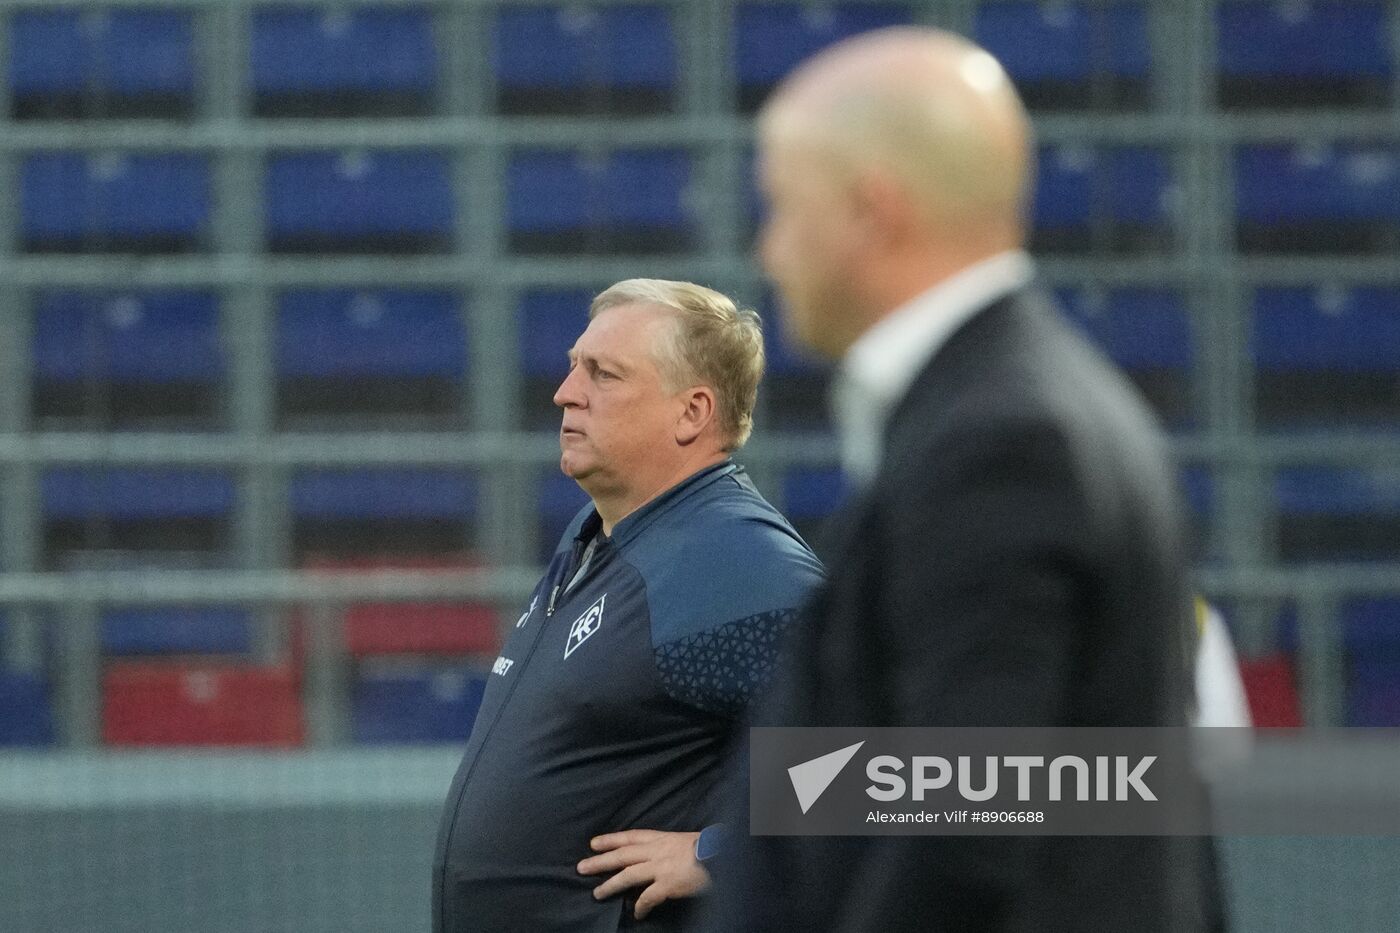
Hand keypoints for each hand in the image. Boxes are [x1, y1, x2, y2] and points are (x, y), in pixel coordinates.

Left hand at [577, 829, 710, 919]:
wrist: (723, 855)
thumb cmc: (710, 847)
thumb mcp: (688, 840)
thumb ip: (672, 846)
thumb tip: (664, 855)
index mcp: (663, 838)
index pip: (632, 836)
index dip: (611, 839)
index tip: (593, 843)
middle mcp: (658, 850)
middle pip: (623, 854)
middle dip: (601, 860)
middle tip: (581, 867)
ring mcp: (662, 866)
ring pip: (629, 875)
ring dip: (611, 884)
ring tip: (597, 893)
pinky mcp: (668, 883)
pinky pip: (649, 897)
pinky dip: (641, 906)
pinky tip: (637, 914)